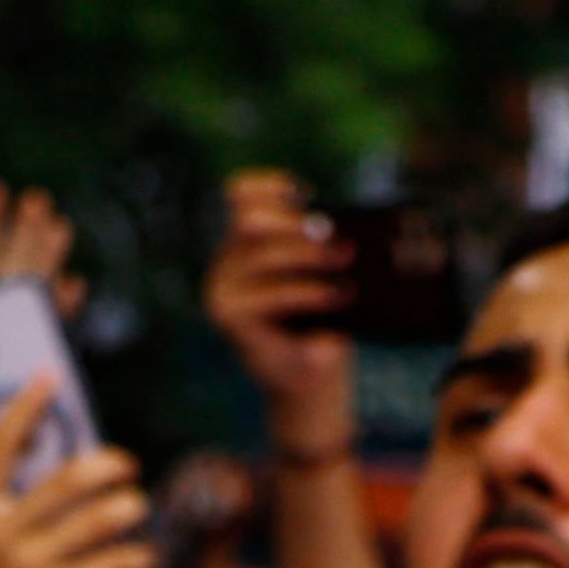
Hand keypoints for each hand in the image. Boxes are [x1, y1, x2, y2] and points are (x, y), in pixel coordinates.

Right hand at [206, 171, 359, 459]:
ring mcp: (222, 288)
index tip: (305, 193)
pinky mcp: (228, 316)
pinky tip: (338, 294)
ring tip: (346, 260)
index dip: (269, 186)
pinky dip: (308, 291)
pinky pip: (272, 291)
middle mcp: (227, 262)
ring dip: (309, 254)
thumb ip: (319, 247)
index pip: (242, 195)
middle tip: (335, 234)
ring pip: (263, 252)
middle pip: (251, 219)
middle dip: (296, 222)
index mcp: (246, 244)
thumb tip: (338, 230)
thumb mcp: (323, 276)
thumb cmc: (322, 324)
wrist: (311, 381)